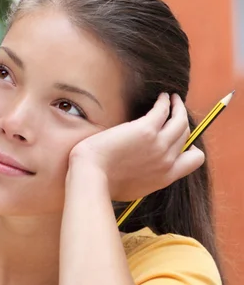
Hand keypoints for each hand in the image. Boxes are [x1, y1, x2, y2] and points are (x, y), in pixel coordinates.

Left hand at [69, 93, 204, 201]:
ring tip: (172, 99)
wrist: (91, 176)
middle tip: (175, 111)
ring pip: (180, 120)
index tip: (183, 141)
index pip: (194, 160)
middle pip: (186, 135)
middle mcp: (167, 160)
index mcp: (165, 177)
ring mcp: (159, 145)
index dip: (191, 148)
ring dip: (178, 107)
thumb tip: (146, 172)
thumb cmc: (102, 183)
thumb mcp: (133, 188)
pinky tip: (162, 96)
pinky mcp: (146, 130)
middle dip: (182, 122)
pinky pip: (163, 110)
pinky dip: (165, 101)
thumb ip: (147, 179)